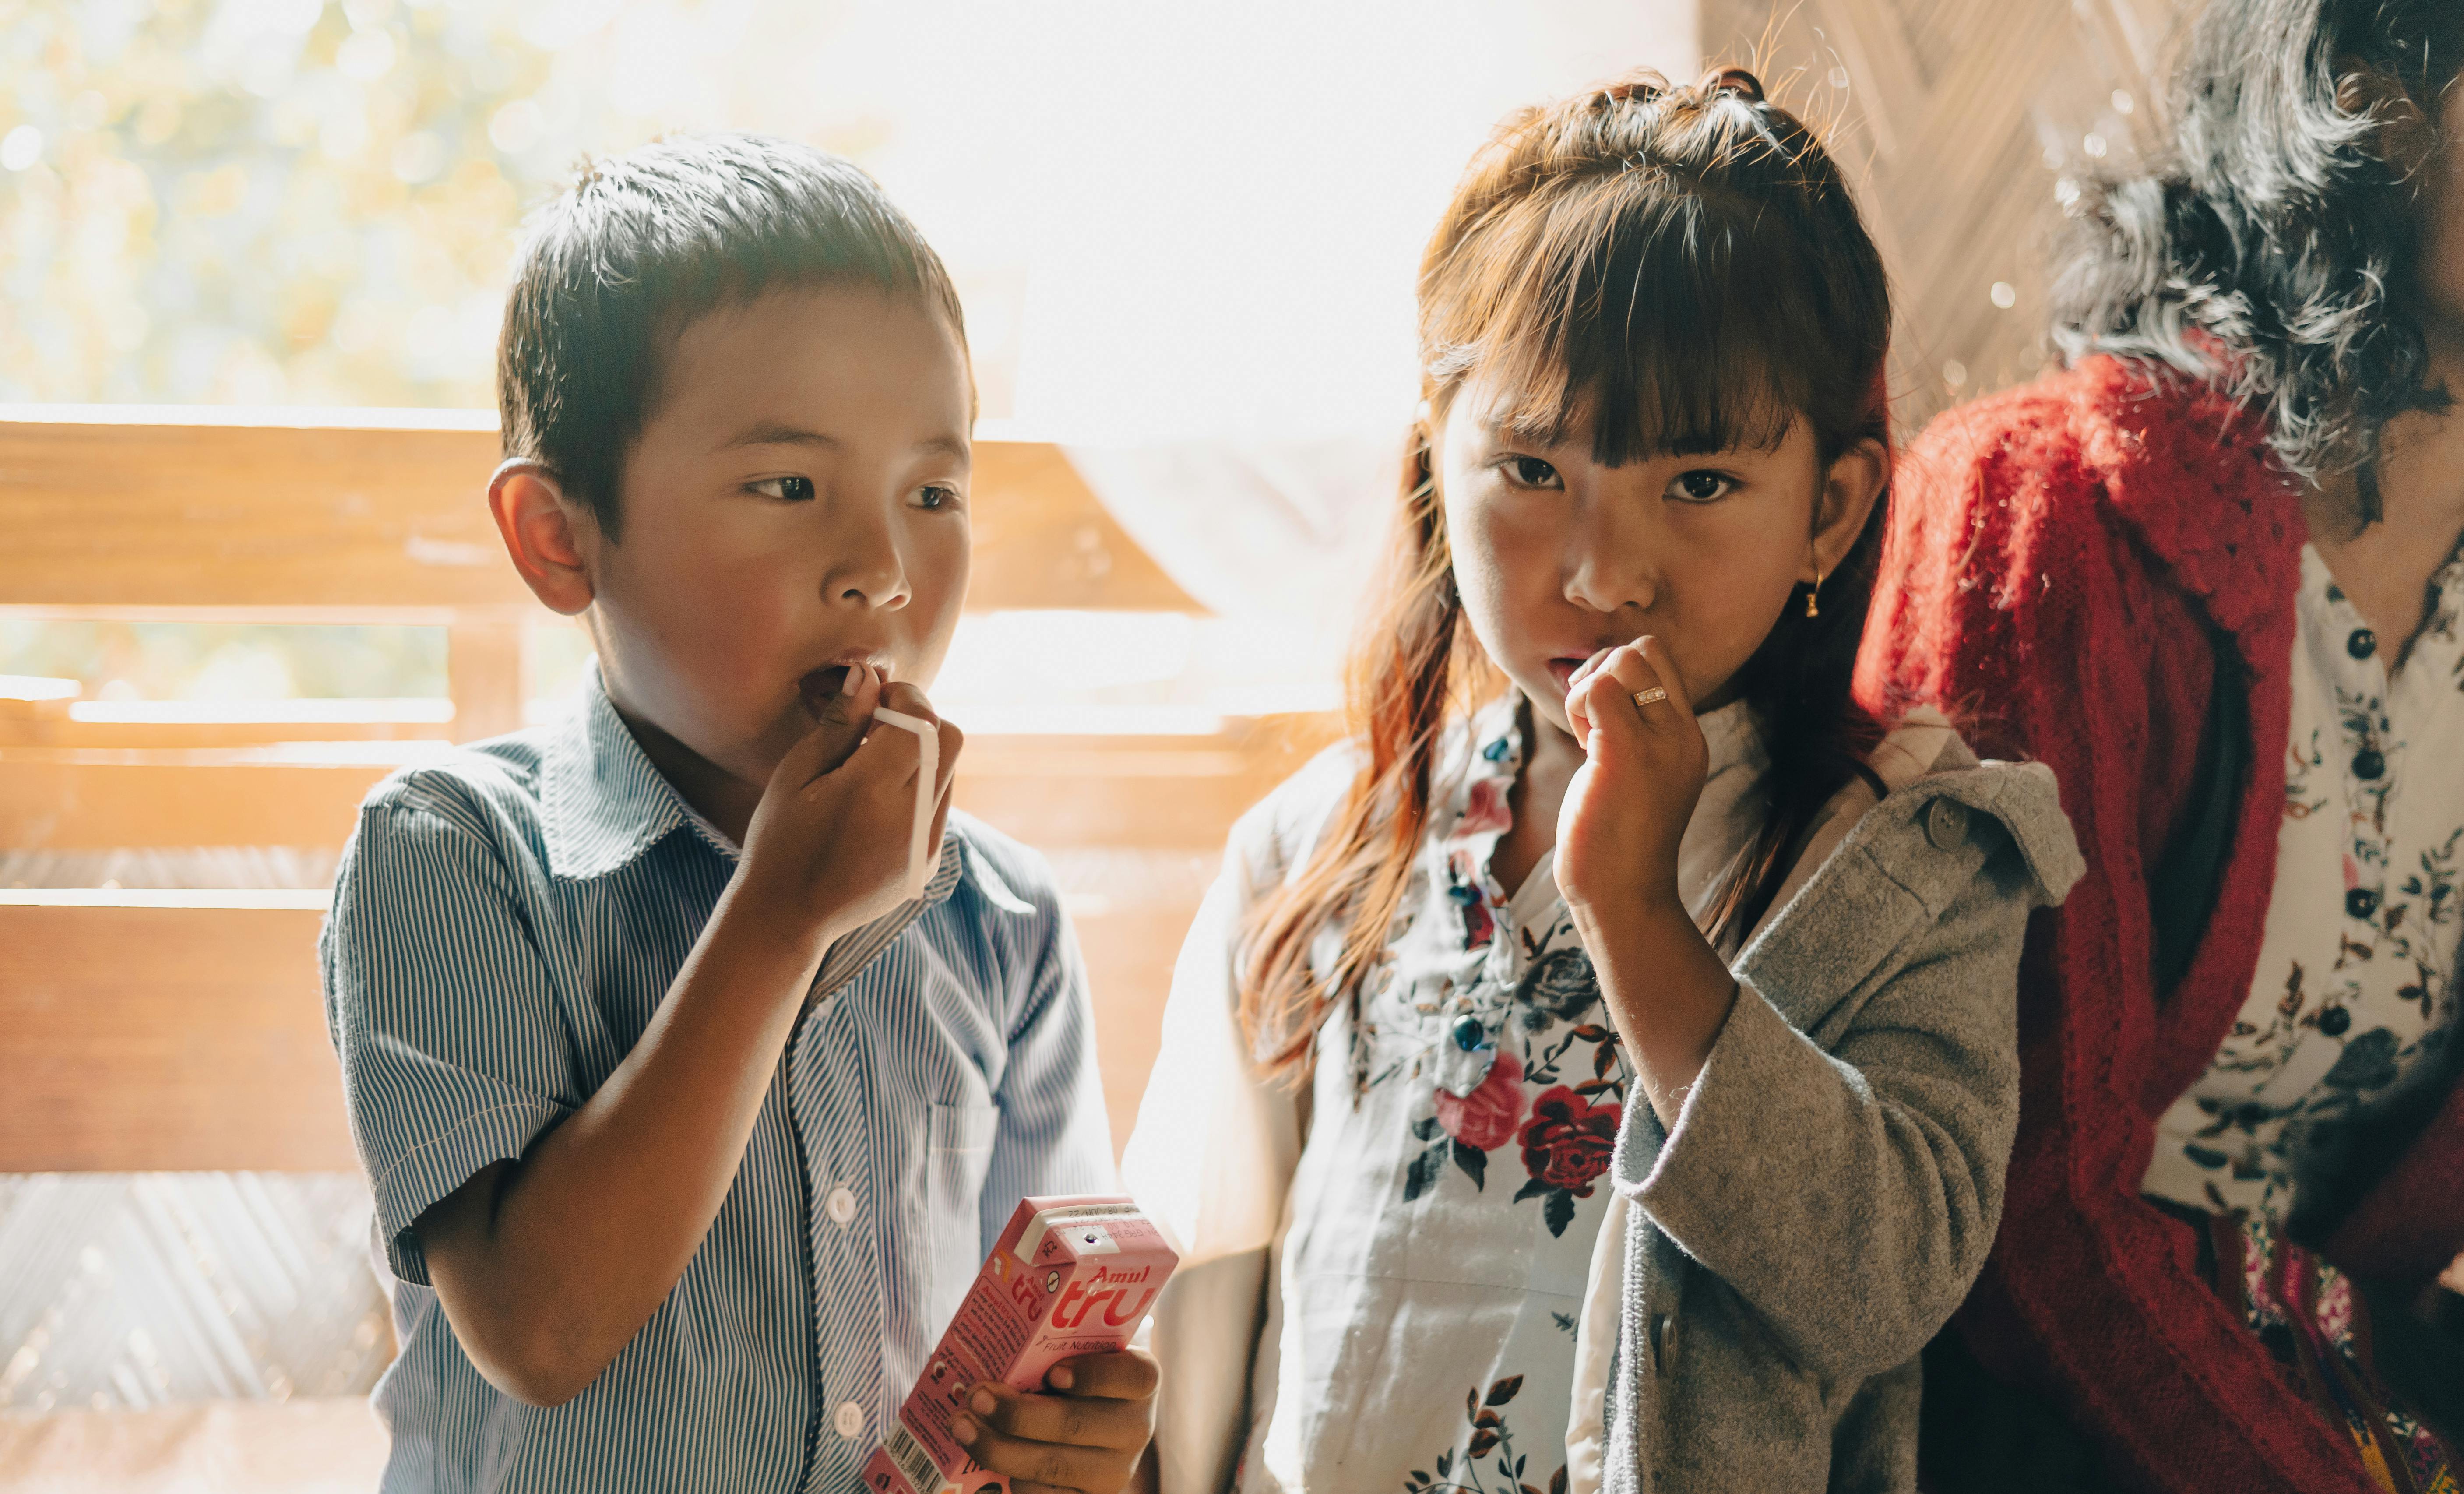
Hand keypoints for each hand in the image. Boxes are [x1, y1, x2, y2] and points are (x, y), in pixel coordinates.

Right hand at [734, 667, 963, 957]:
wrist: (785, 918)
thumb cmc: (778, 841)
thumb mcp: (795, 775)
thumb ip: (839, 725)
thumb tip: (868, 677)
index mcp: (869, 792)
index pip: (920, 721)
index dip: (904, 698)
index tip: (877, 697)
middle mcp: (907, 819)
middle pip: (949, 740)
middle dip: (920, 721)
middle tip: (878, 726)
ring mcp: (923, 845)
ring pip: (949, 772)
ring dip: (921, 755)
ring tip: (872, 766)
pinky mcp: (926, 863)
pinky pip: (940, 806)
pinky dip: (919, 788)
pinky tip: (877, 801)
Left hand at [949, 1349, 1158, 1493]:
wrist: (1097, 1420)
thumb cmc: (1079, 1370)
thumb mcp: (1082, 1350)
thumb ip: (1057, 1345)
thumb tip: (996, 1342)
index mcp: (1142, 1379)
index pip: (1132, 1376)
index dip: (1094, 1376)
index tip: (1052, 1373)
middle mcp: (1136, 1427)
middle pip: (1077, 1425)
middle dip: (1018, 1414)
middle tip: (976, 1396)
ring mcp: (1116, 1469)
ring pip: (1054, 1465)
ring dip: (999, 1447)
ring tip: (962, 1425)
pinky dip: (1010, 1477)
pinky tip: (981, 1455)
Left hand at [1556, 636, 1707, 916]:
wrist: (1624, 895)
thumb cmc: (1618, 840)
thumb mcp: (1638, 775)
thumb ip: (1632, 734)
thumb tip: (1598, 690)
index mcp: (1688, 737)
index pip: (1661, 661)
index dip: (1620, 672)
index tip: (1603, 718)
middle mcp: (1681, 734)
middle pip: (1645, 649)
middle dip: (1603, 669)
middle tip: (1589, 720)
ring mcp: (1658, 743)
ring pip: (1621, 661)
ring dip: (1587, 689)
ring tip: (1585, 736)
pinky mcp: (1624, 754)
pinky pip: (1595, 691)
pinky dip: (1576, 708)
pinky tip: (1581, 747)